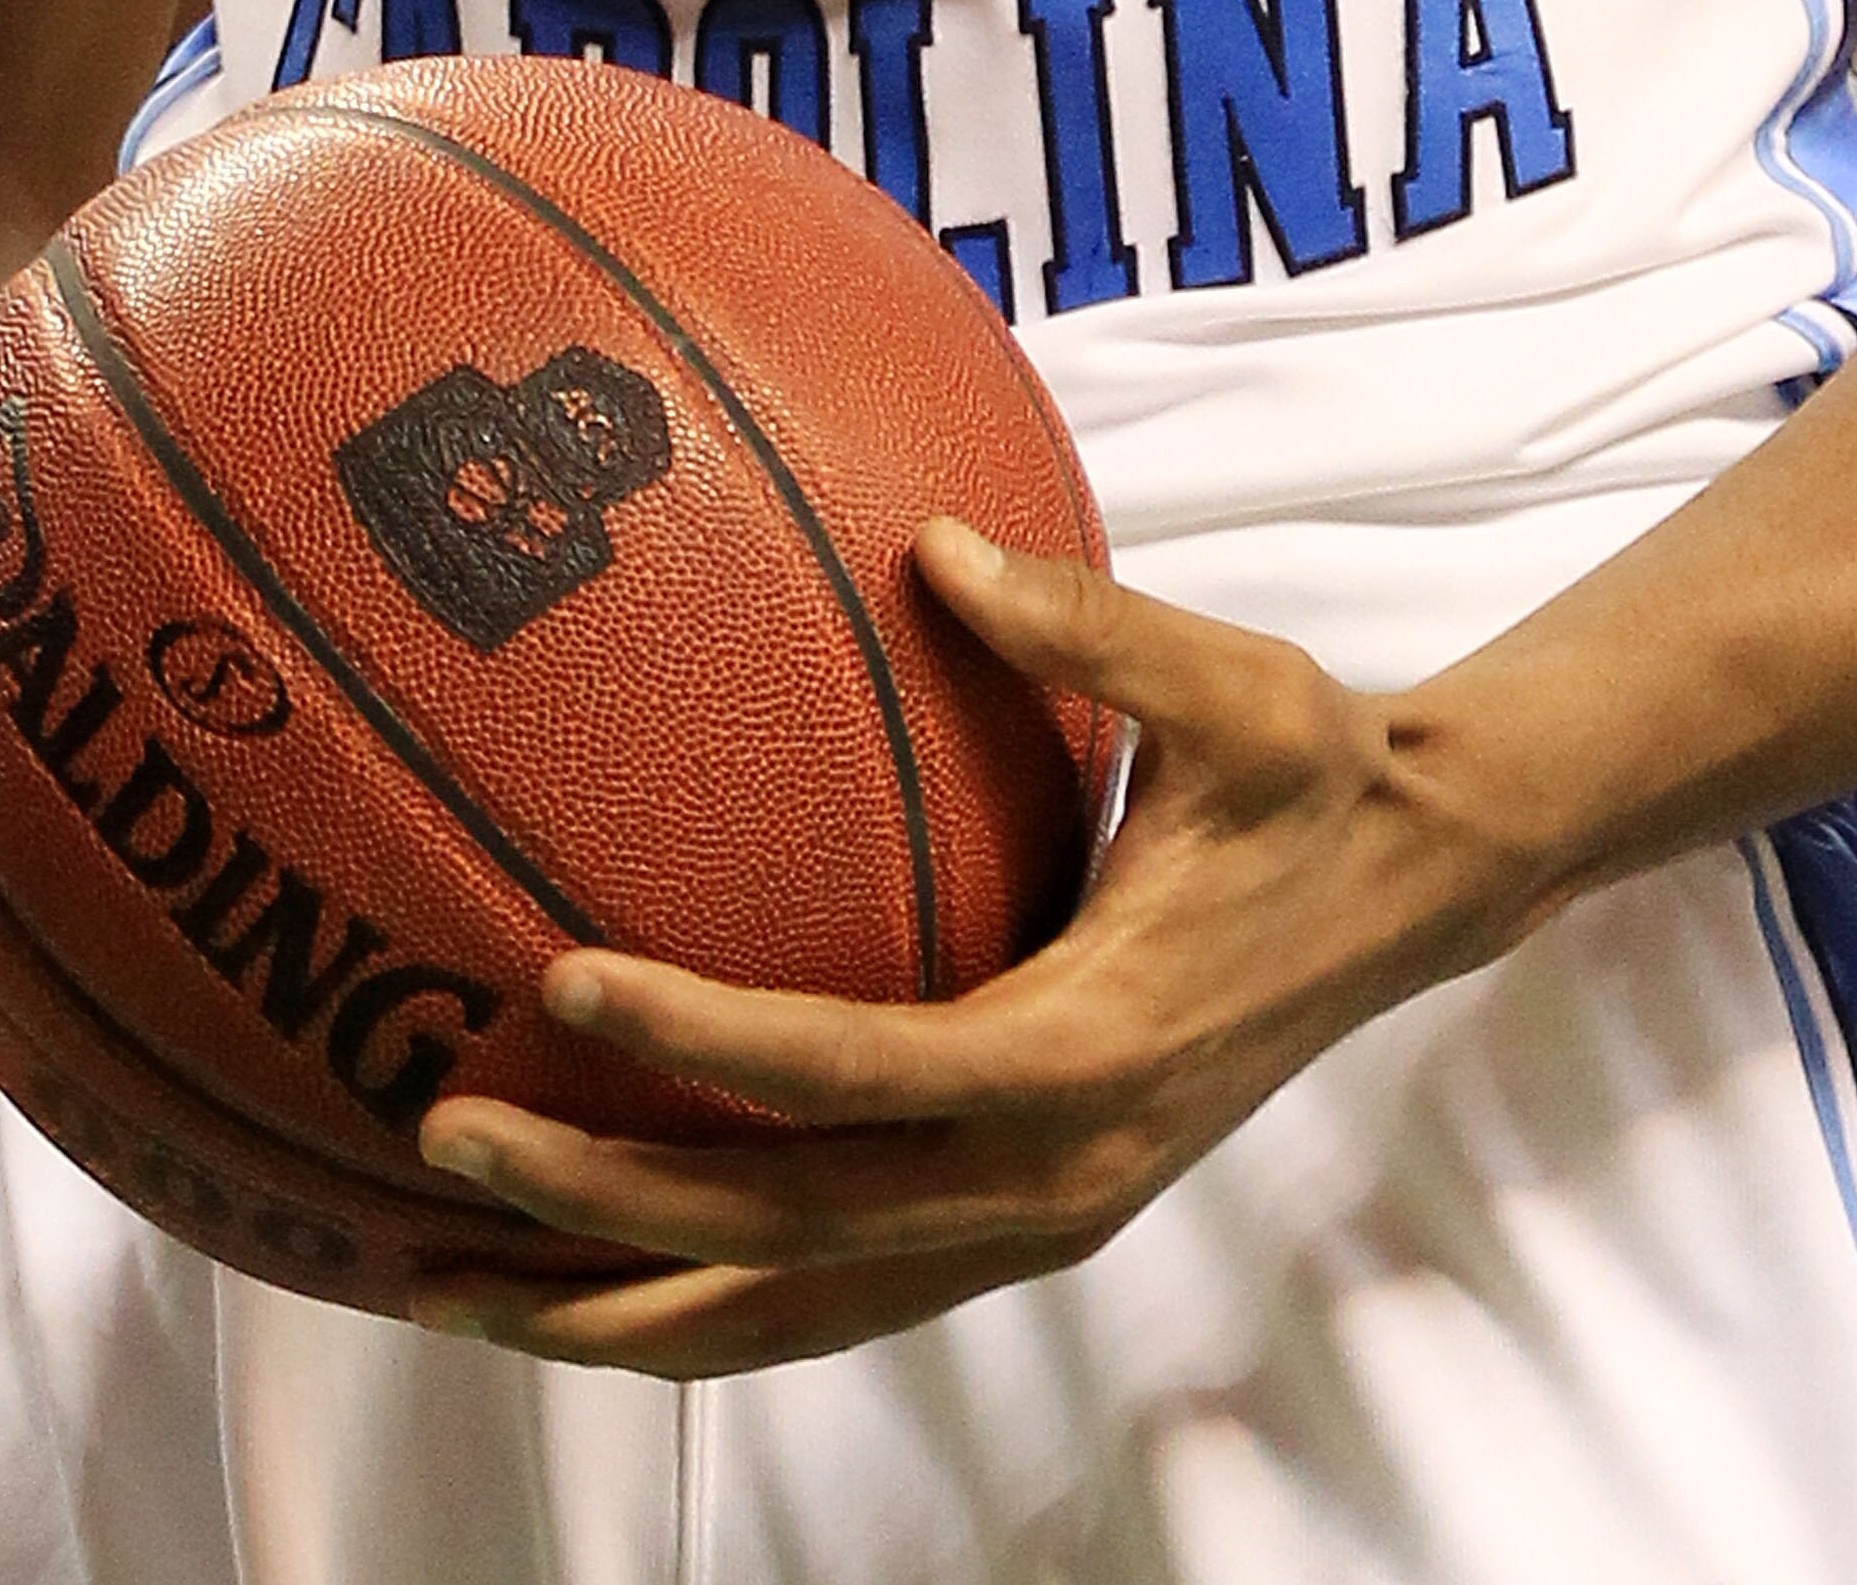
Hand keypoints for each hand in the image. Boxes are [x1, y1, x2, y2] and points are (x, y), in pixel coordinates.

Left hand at [404, 523, 1529, 1372]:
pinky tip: (581, 1277)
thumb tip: (935, 542)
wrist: (1417, 895)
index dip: (704, 1040)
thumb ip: (1086, 627)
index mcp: (1088, 1054)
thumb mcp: (1239, 684)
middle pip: (786, 1239)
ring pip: (790, 1314)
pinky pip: (831, 1299)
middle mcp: (1052, 1180)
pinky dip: (696, 1305)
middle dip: (600, 1217)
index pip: (858, 1072)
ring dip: (616, 1314)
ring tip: (443, 1287)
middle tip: (439, 1147)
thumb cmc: (1315, 771)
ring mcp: (1035, 1225)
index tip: (559, 979)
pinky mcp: (1022, 1228)